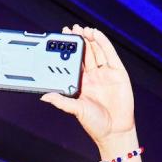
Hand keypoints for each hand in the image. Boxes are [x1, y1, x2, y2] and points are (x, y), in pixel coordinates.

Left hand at [41, 27, 134, 145]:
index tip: (62, 40)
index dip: (69, 51)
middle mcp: (93, 77)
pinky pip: (110, 54)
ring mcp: (105, 73)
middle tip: (71, 30)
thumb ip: (61, 101)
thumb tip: (44, 96)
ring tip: (82, 29)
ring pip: (97, 51)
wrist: (114, 131)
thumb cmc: (95, 124)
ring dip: (90, 39)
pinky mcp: (117, 72)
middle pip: (85, 54)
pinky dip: (103, 43)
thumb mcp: (76, 110)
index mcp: (82, 84)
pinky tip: (96, 35)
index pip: (74, 63)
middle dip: (79, 41)